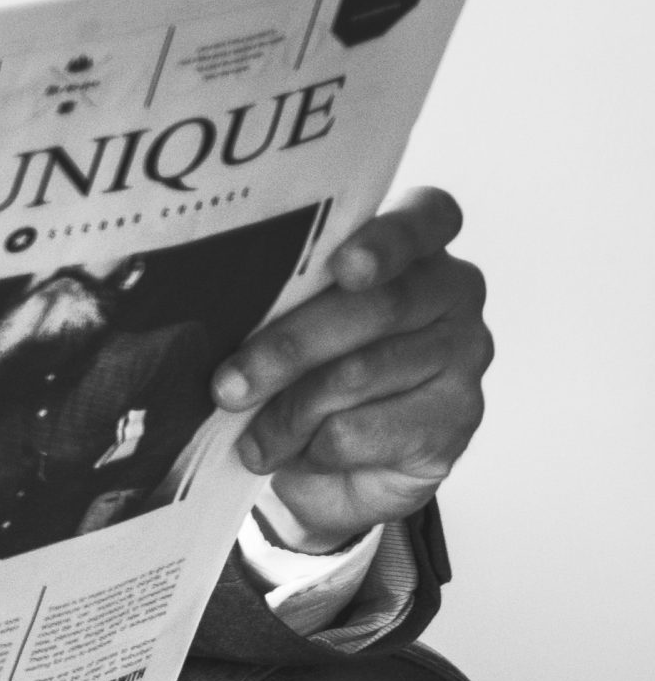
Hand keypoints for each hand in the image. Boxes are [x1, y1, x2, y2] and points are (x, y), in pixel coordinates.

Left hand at [209, 187, 490, 551]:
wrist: (333, 462)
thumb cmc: (301, 372)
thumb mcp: (285, 324)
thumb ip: (278, 304)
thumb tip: (216, 321)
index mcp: (415, 245)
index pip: (426, 218)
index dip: (386, 241)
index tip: (344, 267)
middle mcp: (453, 289)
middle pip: (377, 307)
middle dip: (289, 348)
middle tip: (228, 387)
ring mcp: (464, 353)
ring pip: (361, 374)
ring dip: (287, 414)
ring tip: (250, 441)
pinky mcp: (454, 418)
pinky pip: (363, 431)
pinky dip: (312, 449)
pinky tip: (293, 458)